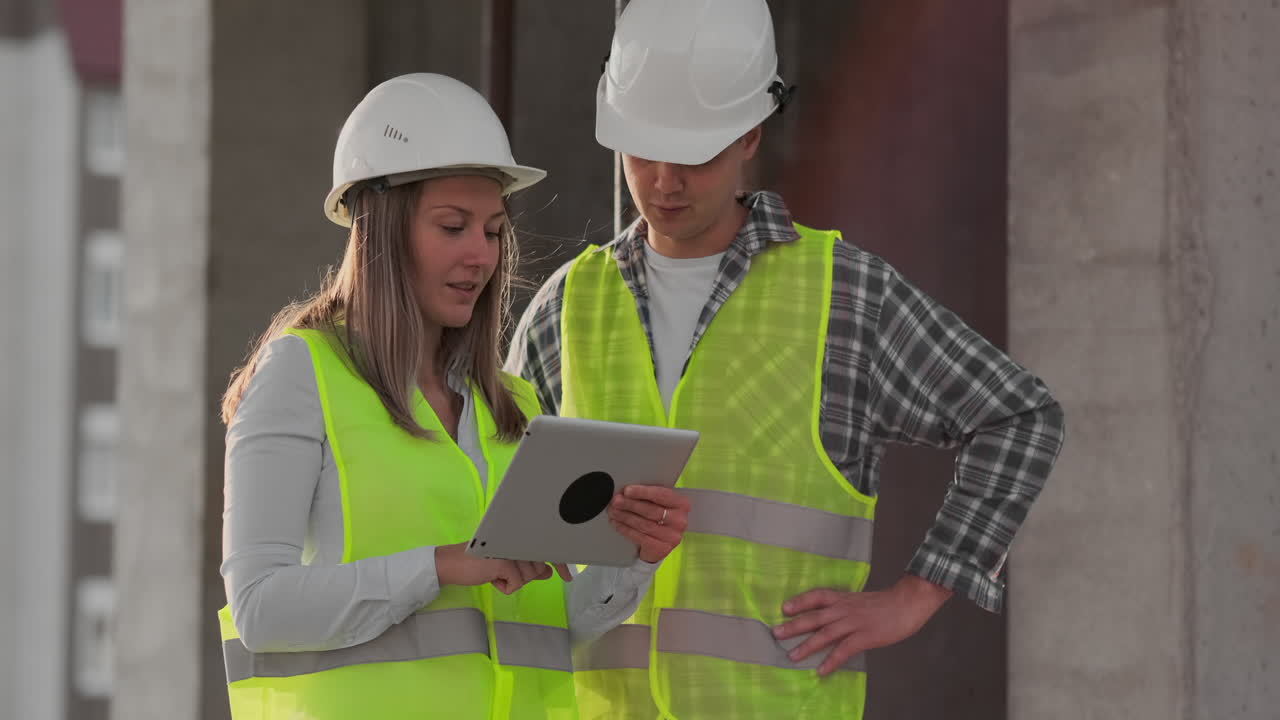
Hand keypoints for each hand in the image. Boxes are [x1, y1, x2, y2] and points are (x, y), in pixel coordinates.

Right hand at [435, 543, 572, 594]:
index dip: (561, 563)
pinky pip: (516, 584)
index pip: (546, 549)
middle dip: (523, 575)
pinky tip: (490, 577)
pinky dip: (504, 587)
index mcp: (519, 536)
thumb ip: (528, 566)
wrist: (452, 564)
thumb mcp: (507, 565)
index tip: (569, 577)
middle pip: (538, 567)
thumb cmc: (479, 563)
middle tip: (502, 570)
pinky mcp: (504, 562)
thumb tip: (549, 572)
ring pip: (528, 577)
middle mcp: (517, 538)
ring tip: (494, 571)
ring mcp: (511, 548)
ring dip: (512, 580)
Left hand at [607, 485, 691, 562]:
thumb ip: (649, 496)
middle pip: (651, 510)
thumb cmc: (657, 518)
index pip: (662, 495)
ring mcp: (673, 537)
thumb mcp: (659, 504)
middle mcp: (680, 521)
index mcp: (682, 504)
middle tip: (616, 501)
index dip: (643, 492)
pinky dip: (626, 529)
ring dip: (625, 516)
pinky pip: (640, 537)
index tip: (627, 490)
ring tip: (613, 511)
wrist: (660, 544)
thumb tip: (626, 491)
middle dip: (630, 504)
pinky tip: (617, 523)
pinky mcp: (662, 548)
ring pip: (644, 524)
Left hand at [771, 575, 952, 674]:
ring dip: (807, 646)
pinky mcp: (865, 636)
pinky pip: (844, 650)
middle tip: (776, 633)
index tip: (784, 608)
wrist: (908, 602)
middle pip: (815, 616)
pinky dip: (832, 660)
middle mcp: (845, 609)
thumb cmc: (887, 603)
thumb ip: (846, 607)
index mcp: (845, 598)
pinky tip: (822, 670)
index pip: (818, 596)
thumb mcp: (862, 600)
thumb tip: (832, 618)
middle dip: (794, 625)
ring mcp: (855, 622)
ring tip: (792, 656)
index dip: (800, 601)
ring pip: (825, 634)